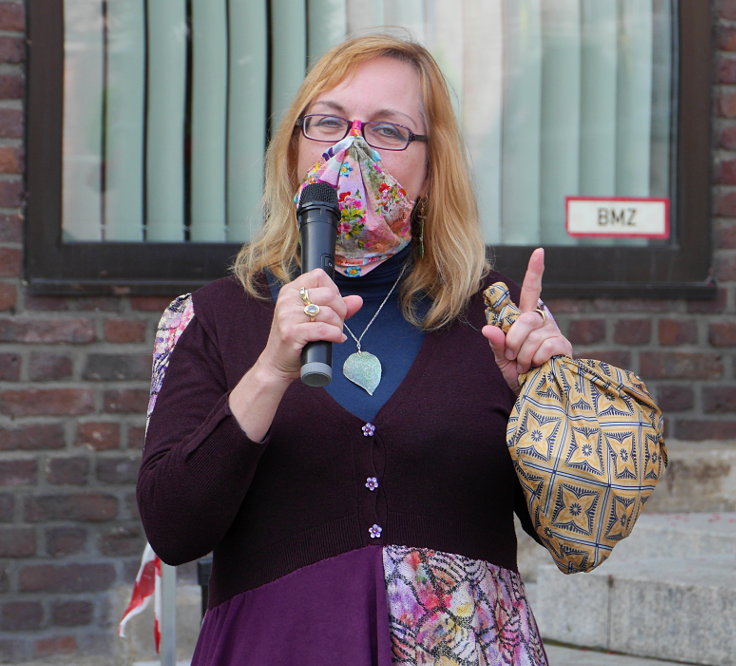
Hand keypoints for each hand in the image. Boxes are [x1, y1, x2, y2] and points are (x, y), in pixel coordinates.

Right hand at [257, 268, 362, 382]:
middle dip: (341, 311)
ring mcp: (287, 315)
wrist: (277, 363)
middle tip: (337, 323)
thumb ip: (336, 307)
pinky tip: (336, 339)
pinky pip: (323, 329)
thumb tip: (358, 300)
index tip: (334, 306)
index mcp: (291, 290)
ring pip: (328, 313)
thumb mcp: (314, 318)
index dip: (334, 290)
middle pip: (329, 294)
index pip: (319, 275)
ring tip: (335, 333)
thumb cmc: (297, 339)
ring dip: (338, 326)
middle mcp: (287, 299)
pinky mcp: (291, 332)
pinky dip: (335, 335)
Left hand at [482, 248, 571, 392]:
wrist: (534, 394)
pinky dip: (535, 360)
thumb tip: (488, 328)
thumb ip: (495, 343)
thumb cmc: (517, 374)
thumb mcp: (501, 359)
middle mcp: (543, 320)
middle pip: (524, 319)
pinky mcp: (563, 346)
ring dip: (523, 356)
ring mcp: (554, 332)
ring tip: (525, 365)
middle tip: (511, 356)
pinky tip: (537, 367)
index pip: (533, 290)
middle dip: (512, 341)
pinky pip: (545, 347)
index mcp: (526, 318)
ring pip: (532, 336)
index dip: (535, 271)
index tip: (539, 251)